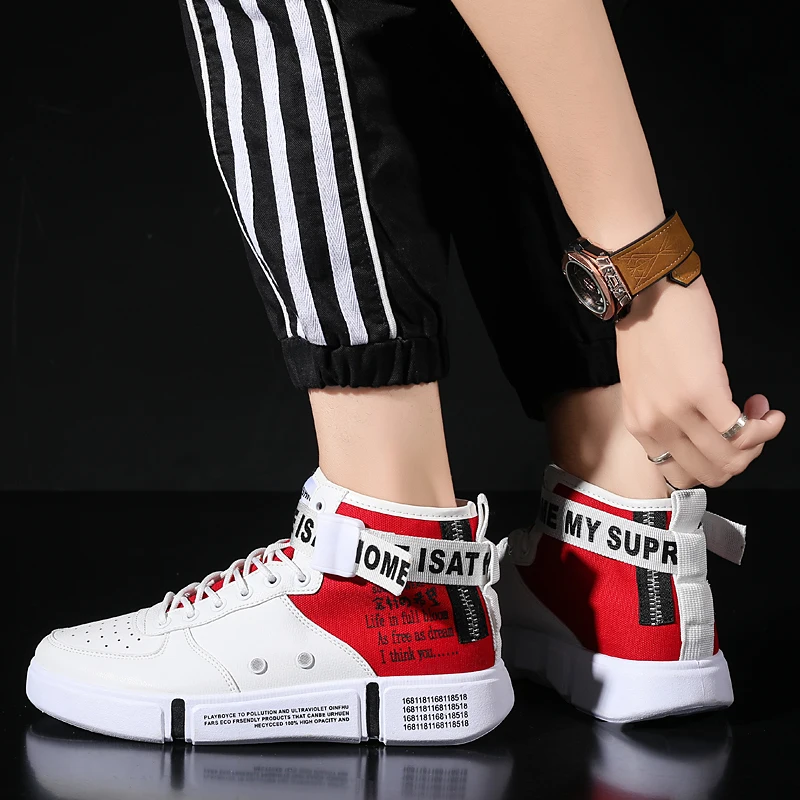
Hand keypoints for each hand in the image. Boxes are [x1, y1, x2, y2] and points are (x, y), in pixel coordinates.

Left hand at [615, 276, 784, 487]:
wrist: (648, 290)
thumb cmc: (647, 330)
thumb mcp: (643, 385)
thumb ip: (664, 412)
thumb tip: (699, 429)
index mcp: (639, 425)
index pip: (680, 473)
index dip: (711, 463)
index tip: (723, 438)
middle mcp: (655, 424)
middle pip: (709, 472)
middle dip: (740, 458)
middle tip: (749, 429)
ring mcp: (678, 410)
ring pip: (730, 457)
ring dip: (757, 441)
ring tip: (760, 412)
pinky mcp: (704, 390)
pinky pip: (742, 431)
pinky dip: (765, 427)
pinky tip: (769, 411)